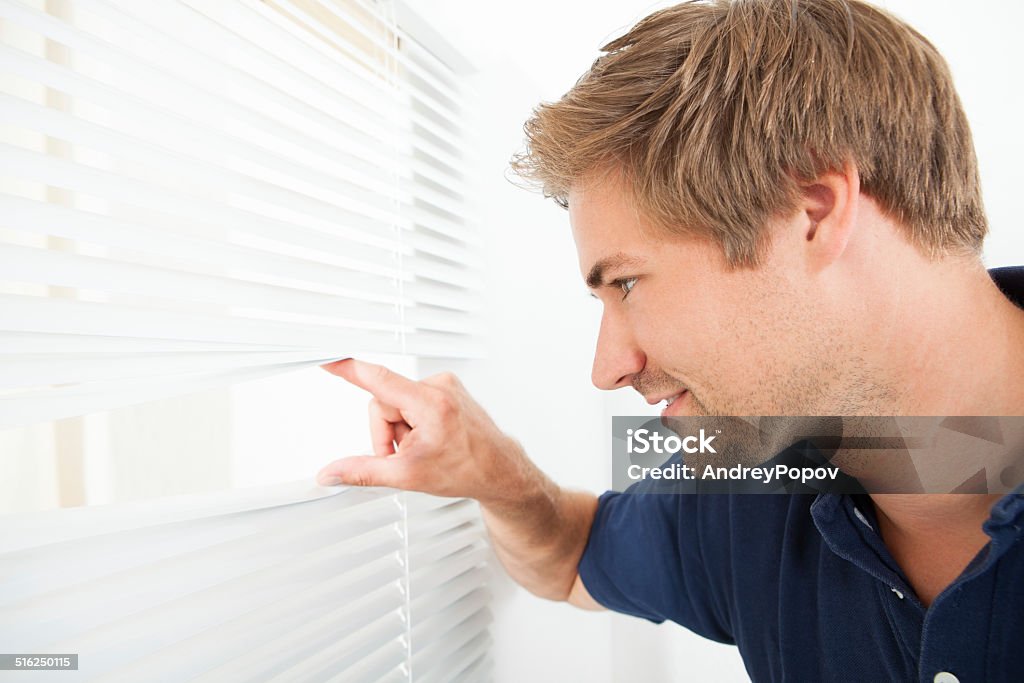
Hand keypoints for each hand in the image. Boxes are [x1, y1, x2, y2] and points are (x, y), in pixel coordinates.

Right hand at [316, 359, 529, 503]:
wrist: (498, 470)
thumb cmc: (466, 470)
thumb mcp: (407, 476)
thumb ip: (363, 472)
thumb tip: (331, 473)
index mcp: (429, 403)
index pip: (378, 379)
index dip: (348, 368)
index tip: (329, 358)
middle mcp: (438, 386)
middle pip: (384, 402)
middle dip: (387, 433)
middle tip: (405, 455)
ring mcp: (445, 385)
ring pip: (397, 403)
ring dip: (401, 430)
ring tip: (422, 448)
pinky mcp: (447, 388)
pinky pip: (412, 400)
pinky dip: (413, 422)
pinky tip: (430, 438)